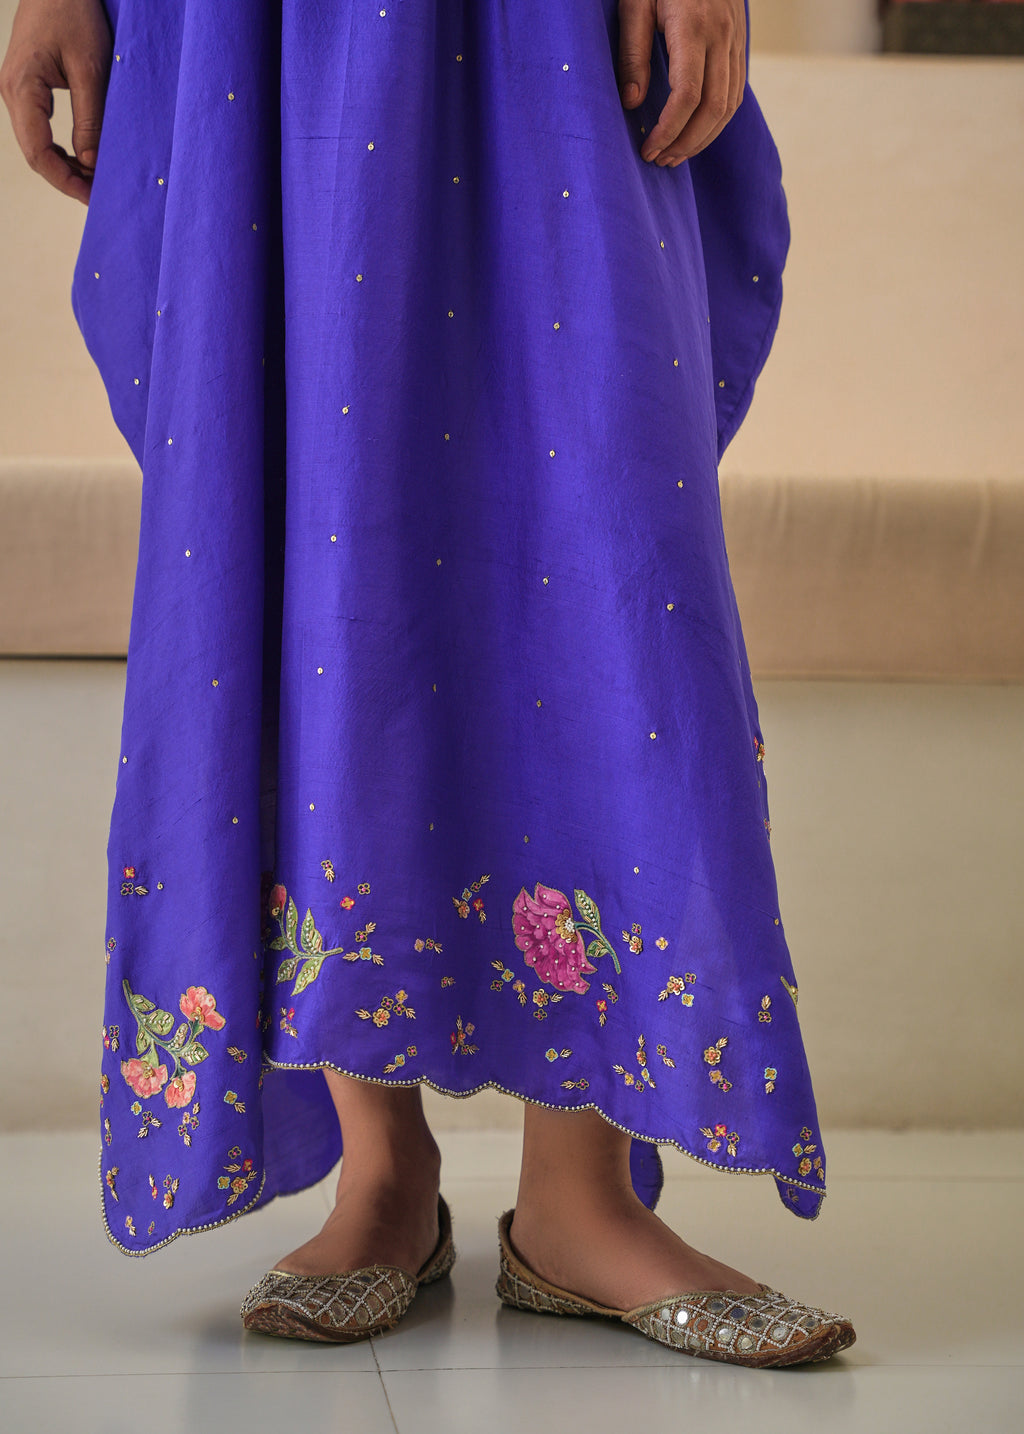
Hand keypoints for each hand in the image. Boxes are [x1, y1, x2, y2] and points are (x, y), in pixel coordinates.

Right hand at [0, 0, 111, 203]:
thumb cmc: (71, 12)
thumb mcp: (89, 68)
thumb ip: (90, 118)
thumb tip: (91, 162)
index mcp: (22, 88)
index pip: (37, 152)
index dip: (64, 181)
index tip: (92, 197)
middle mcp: (12, 93)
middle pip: (35, 153)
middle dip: (67, 178)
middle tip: (100, 194)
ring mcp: (17, 91)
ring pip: (37, 144)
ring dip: (65, 165)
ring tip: (96, 180)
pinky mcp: (28, 87)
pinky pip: (40, 129)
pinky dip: (62, 148)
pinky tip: (84, 157)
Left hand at [617, 0, 745, 165]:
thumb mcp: (635, 5)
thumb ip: (633, 54)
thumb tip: (633, 104)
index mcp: (693, 27)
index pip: (688, 95)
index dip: (669, 130)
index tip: (649, 149)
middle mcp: (721, 36)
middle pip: (714, 108)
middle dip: (687, 143)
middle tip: (661, 160)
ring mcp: (735, 39)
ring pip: (729, 104)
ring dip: (704, 137)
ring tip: (676, 154)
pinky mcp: (739, 42)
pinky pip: (735, 90)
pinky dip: (717, 119)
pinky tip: (696, 131)